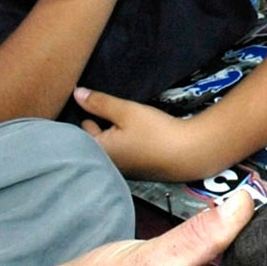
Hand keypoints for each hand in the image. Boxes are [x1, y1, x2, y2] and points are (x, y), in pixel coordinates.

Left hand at [75, 87, 190, 180]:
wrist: (190, 154)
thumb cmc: (156, 132)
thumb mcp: (126, 111)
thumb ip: (100, 103)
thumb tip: (76, 94)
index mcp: (100, 151)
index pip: (79, 133)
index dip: (82, 118)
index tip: (84, 106)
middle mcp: (108, 165)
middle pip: (93, 144)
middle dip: (93, 129)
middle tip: (95, 110)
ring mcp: (124, 171)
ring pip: (109, 149)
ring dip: (109, 137)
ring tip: (115, 121)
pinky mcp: (139, 172)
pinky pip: (124, 155)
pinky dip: (123, 145)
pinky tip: (132, 135)